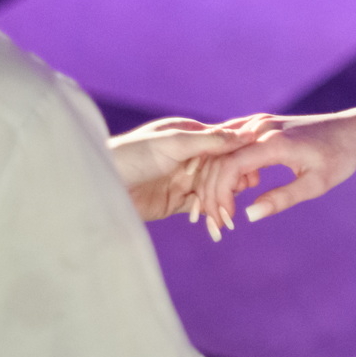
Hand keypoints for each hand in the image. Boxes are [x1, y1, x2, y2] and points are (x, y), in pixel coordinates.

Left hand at [107, 117, 255, 222]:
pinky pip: (201, 207)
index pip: (223, 143)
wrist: (99, 186)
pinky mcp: (176, 202)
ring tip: (232, 212)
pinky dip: (211, 214)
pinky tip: (220, 223)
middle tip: (244, 190)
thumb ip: (210, 141)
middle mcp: (188, 156)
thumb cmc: (132, 155)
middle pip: (223, 168)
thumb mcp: (174, 144)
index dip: (240, 154)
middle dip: (234, 180)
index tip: (256, 164)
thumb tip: (247, 133)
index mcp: (187, 136)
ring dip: (224, 199)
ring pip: (215, 188)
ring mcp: (183, 179)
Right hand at [190, 113, 355, 235]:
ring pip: (218, 152)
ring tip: (227, 209)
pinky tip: (242, 188)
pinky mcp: (257, 125)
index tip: (227, 221)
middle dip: (211, 193)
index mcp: (273, 142)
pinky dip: (224, 168)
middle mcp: (259, 127)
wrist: (351, 130)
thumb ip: (282, 199)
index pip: (228, 166)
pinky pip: (228, 146)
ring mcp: (256, 123)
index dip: (220, 195)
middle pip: (216, 159)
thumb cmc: (338, 158)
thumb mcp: (316, 184)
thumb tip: (249, 216)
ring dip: (214, 181)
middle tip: (217, 224)